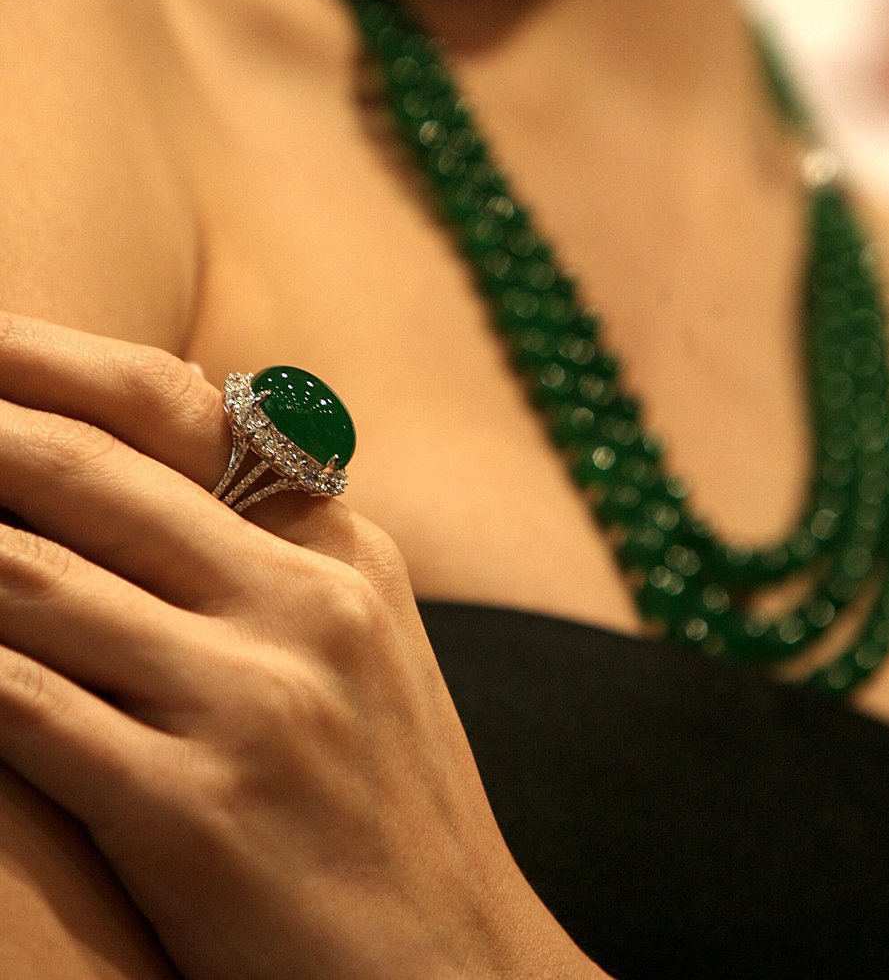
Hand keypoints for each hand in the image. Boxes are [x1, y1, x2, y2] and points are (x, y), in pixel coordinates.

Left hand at [0, 312, 604, 979]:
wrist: (455, 972)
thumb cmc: (378, 808)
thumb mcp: (352, 650)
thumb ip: (261, 559)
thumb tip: (119, 485)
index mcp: (341, 552)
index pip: (178, 411)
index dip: (51, 360)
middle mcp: (302, 602)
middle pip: (89, 473)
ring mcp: (254, 700)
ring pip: (32, 578)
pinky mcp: (196, 810)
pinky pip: (22, 706)